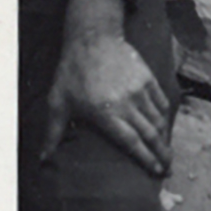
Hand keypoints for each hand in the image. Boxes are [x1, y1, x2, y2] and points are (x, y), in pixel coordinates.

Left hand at [42, 0, 171, 176]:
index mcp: (106, 113)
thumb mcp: (57, 103)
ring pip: (159, 118)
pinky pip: (161, 101)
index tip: (155, 171)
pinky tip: (166, 125)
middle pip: (150, 133)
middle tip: (168, 169)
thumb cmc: (72, 72)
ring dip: (165, 137)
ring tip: (168, 151)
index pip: (132, 141)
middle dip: (161, 153)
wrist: (92, 39)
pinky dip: (166, 116)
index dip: (145, 158)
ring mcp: (140, 90)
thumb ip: (53, 133)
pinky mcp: (147, 78)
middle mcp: (127, 103)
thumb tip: (43, 160)